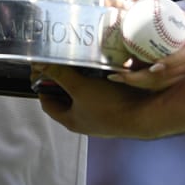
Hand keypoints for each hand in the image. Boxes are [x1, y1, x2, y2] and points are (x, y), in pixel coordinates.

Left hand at [31, 63, 155, 138]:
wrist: (143, 115)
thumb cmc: (109, 106)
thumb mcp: (80, 88)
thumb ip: (60, 75)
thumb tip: (40, 65)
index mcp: (70, 120)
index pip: (47, 103)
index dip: (42, 87)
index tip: (42, 71)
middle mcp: (84, 121)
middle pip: (66, 99)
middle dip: (63, 81)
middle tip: (62, 63)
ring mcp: (100, 117)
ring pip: (84, 96)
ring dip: (82, 80)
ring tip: (82, 63)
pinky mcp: (114, 110)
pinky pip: (100, 95)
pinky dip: (97, 83)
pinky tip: (102, 71)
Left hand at [107, 0, 184, 91]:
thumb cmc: (180, 22)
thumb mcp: (168, 9)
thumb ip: (151, 0)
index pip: (183, 57)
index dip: (169, 63)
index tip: (152, 66)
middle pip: (166, 77)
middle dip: (143, 78)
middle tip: (121, 73)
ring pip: (161, 85)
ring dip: (139, 83)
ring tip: (117, 76)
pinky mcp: (178, 83)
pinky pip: (159, 87)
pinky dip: (142, 84)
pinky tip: (124, 79)